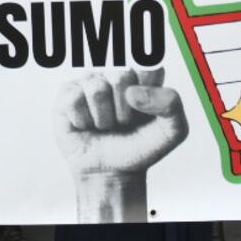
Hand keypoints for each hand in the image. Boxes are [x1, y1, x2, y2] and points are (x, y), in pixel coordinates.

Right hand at [54, 68, 188, 221]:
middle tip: (123, 123)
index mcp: (143, 78)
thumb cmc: (140, 148)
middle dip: (124, 110)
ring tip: (105, 126)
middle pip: (121, 76)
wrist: (112, 172)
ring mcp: (91, 82)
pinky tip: (87, 126)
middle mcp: (116, 75)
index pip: (149, 67)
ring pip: (97, 88)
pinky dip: (83, 121)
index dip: (148, 91)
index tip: (145, 112)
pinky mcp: (68, 94)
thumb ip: (170, 104)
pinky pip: (74, 99)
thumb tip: (132, 93)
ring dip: (103, 118)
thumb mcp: (172, 132)